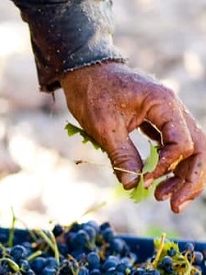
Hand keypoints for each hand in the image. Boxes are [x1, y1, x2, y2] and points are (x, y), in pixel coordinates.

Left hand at [60, 62, 205, 211]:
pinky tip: (156, 180)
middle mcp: (173, 107)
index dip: (166, 166)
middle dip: (189, 179)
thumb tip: (133, 185)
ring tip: (163, 197)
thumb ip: (121, 155)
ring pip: (189, 149)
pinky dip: (169, 163)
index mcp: (164, 103)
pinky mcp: (158, 120)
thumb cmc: (91, 91)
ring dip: (181, 175)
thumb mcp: (102, 125)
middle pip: (198, 148)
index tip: (146, 180)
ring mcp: (168, 114)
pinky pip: (173, 144)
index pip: (182, 143)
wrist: (82, 69)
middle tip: (173, 205)